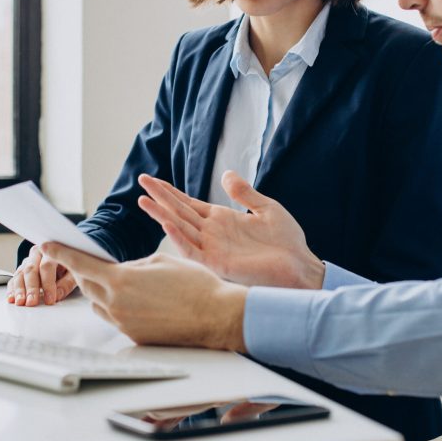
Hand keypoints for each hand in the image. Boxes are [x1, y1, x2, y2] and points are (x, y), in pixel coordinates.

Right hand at [6, 243, 77, 305]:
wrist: (63, 257)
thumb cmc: (69, 265)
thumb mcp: (74, 272)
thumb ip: (67, 283)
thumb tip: (58, 295)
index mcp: (51, 250)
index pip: (46, 266)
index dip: (48, 284)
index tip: (50, 299)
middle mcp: (37, 254)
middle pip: (31, 270)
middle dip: (31, 287)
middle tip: (32, 302)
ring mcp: (28, 261)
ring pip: (20, 274)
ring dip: (19, 289)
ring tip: (20, 302)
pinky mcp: (21, 270)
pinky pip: (14, 278)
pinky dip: (12, 289)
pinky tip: (11, 298)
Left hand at [40, 243, 247, 349]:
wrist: (216, 316)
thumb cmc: (194, 285)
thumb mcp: (160, 260)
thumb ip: (133, 265)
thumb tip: (122, 271)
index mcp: (121, 280)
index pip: (80, 264)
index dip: (61, 253)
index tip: (47, 245)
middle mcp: (116, 304)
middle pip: (86, 285)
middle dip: (85, 272)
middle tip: (88, 261)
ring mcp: (124, 323)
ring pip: (99, 304)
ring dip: (101, 291)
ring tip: (121, 281)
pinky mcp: (134, 337)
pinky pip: (115, 318)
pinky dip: (118, 306)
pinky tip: (138, 300)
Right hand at [136, 172, 324, 288]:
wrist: (300, 267)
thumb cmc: (287, 242)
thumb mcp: (266, 208)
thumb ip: (244, 192)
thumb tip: (226, 173)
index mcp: (222, 220)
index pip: (189, 203)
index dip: (171, 192)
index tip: (153, 180)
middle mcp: (212, 233)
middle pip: (179, 212)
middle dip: (160, 196)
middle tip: (141, 180)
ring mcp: (213, 248)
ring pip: (180, 228)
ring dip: (162, 214)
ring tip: (143, 200)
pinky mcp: (218, 263)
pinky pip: (193, 249)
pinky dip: (179, 237)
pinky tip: (166, 223)